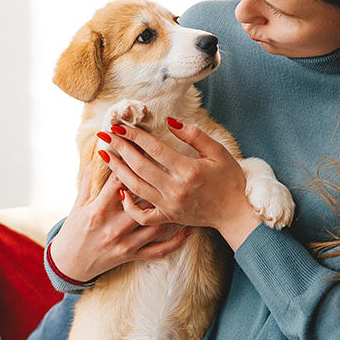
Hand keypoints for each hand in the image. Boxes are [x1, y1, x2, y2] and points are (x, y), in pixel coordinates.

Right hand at [48, 164, 191, 282]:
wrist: (70, 265)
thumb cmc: (74, 231)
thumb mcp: (77, 205)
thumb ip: (88, 182)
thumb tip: (98, 156)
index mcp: (99, 210)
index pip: (119, 180)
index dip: (130, 161)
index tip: (141, 149)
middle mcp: (115, 226)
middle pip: (142, 199)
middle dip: (157, 181)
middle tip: (174, 166)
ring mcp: (126, 242)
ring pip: (156, 224)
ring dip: (171, 209)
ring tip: (185, 194)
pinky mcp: (133, 255)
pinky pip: (159, 250)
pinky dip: (176, 242)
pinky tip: (188, 229)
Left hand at [99, 118, 261, 249]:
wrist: (234, 213)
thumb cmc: (229, 180)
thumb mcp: (219, 152)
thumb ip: (195, 135)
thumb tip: (171, 121)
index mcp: (188, 170)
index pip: (154, 149)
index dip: (134, 136)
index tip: (120, 126)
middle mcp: (175, 189)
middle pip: (139, 166)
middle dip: (120, 148)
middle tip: (105, 135)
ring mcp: (169, 205)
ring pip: (136, 187)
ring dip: (118, 170)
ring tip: (105, 155)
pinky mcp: (167, 217)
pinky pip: (142, 215)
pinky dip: (129, 206)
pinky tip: (120, 192)